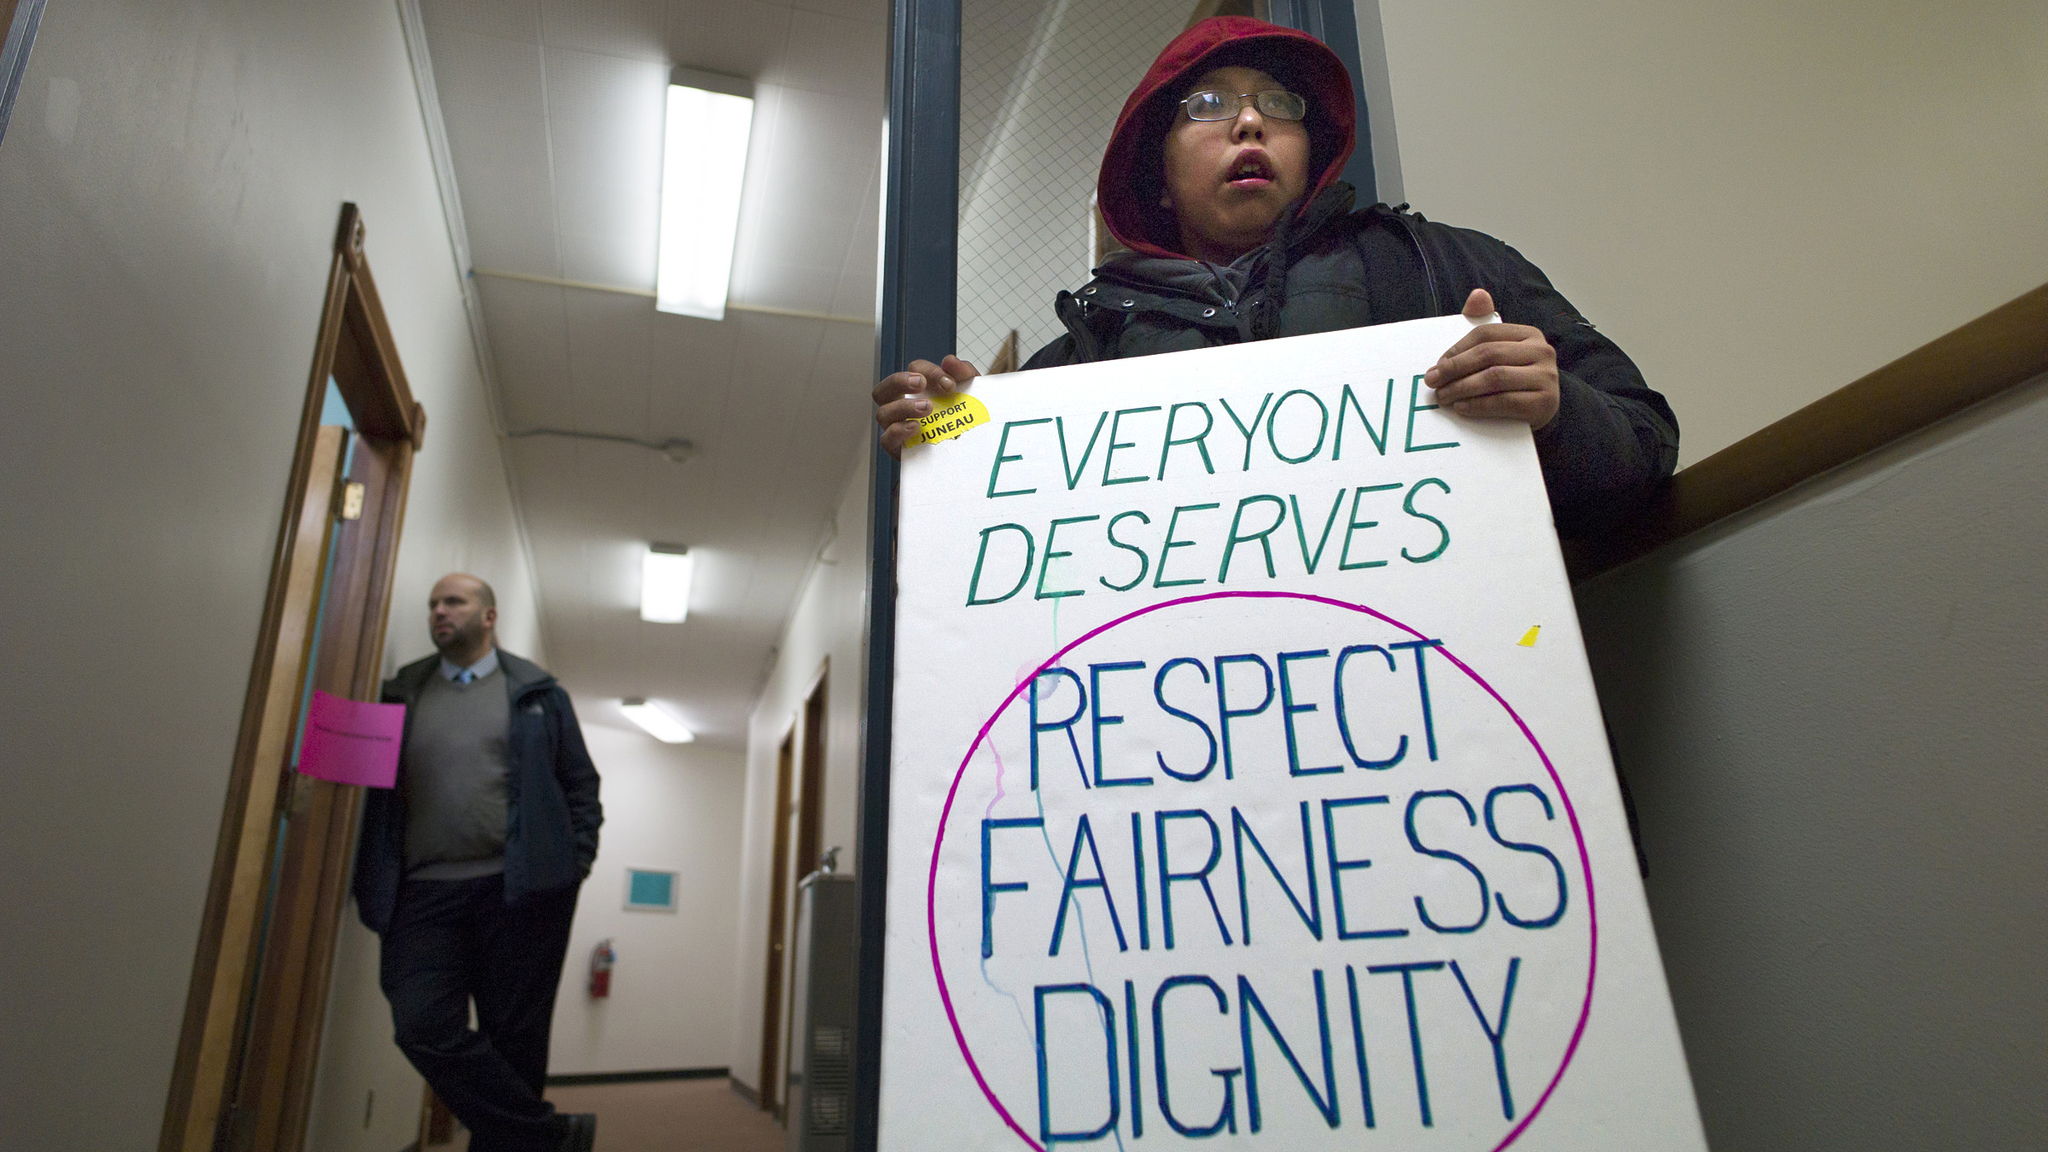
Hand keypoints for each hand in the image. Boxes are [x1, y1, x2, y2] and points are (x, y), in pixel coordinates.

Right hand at [873, 355, 980, 457]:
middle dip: (900, 381)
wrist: (971, 448)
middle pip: (885, 387)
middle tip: (921, 383)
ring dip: (903, 407)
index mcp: (917, 387)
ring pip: (883, 413)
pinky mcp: (898, 448)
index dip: (929, 371)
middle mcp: (901, 404)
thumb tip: (949, 361)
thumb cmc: (963, 417)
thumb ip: (963, 373)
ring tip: (926, 408)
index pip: (914, 370)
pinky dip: (898, 431)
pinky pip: (887, 439)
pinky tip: (916, 427)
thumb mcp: (970, 392)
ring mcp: (896, 426)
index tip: (948, 382)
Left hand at [1422, 289, 1559, 429]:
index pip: (1486, 334)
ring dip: (1462, 388)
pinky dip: (1478, 405)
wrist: (1541, 411)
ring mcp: (1546, 377)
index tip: (1436, 365)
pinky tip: (1461, 408)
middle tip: (1432, 382)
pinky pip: (1505, 402)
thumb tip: (1477, 294)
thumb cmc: (1514, 380)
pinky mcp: (1545, 403)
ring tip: (1443, 397)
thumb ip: (1484, 328)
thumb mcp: (1501, 353)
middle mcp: (1542, 351)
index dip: (1457, 349)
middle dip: (1455, 368)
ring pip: (1495, 377)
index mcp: (1529, 334)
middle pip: (1489, 354)